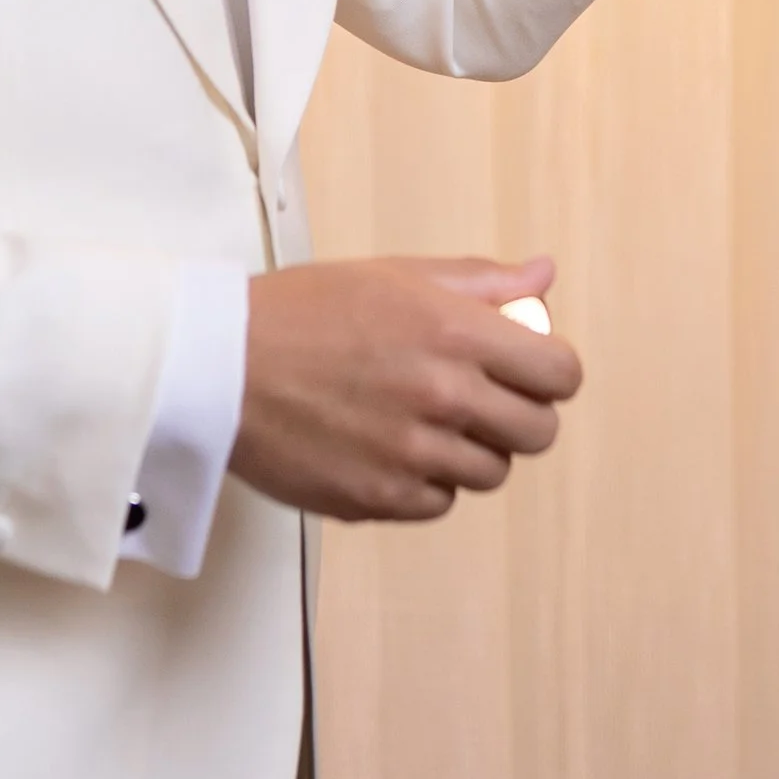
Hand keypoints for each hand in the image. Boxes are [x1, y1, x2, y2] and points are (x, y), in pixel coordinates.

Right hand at [232, 254, 581, 521]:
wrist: (219, 365)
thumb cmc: (303, 312)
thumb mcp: (395, 275)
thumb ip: (479, 282)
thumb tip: (543, 277)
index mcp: (455, 332)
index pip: (559, 374)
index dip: (551, 373)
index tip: (530, 371)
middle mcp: (443, 395)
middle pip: (537, 432)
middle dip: (519, 415)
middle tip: (482, 401)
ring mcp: (413, 453)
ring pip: (490, 472)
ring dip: (470, 450)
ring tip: (422, 422)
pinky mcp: (380, 499)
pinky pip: (439, 502)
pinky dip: (424, 481)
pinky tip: (388, 448)